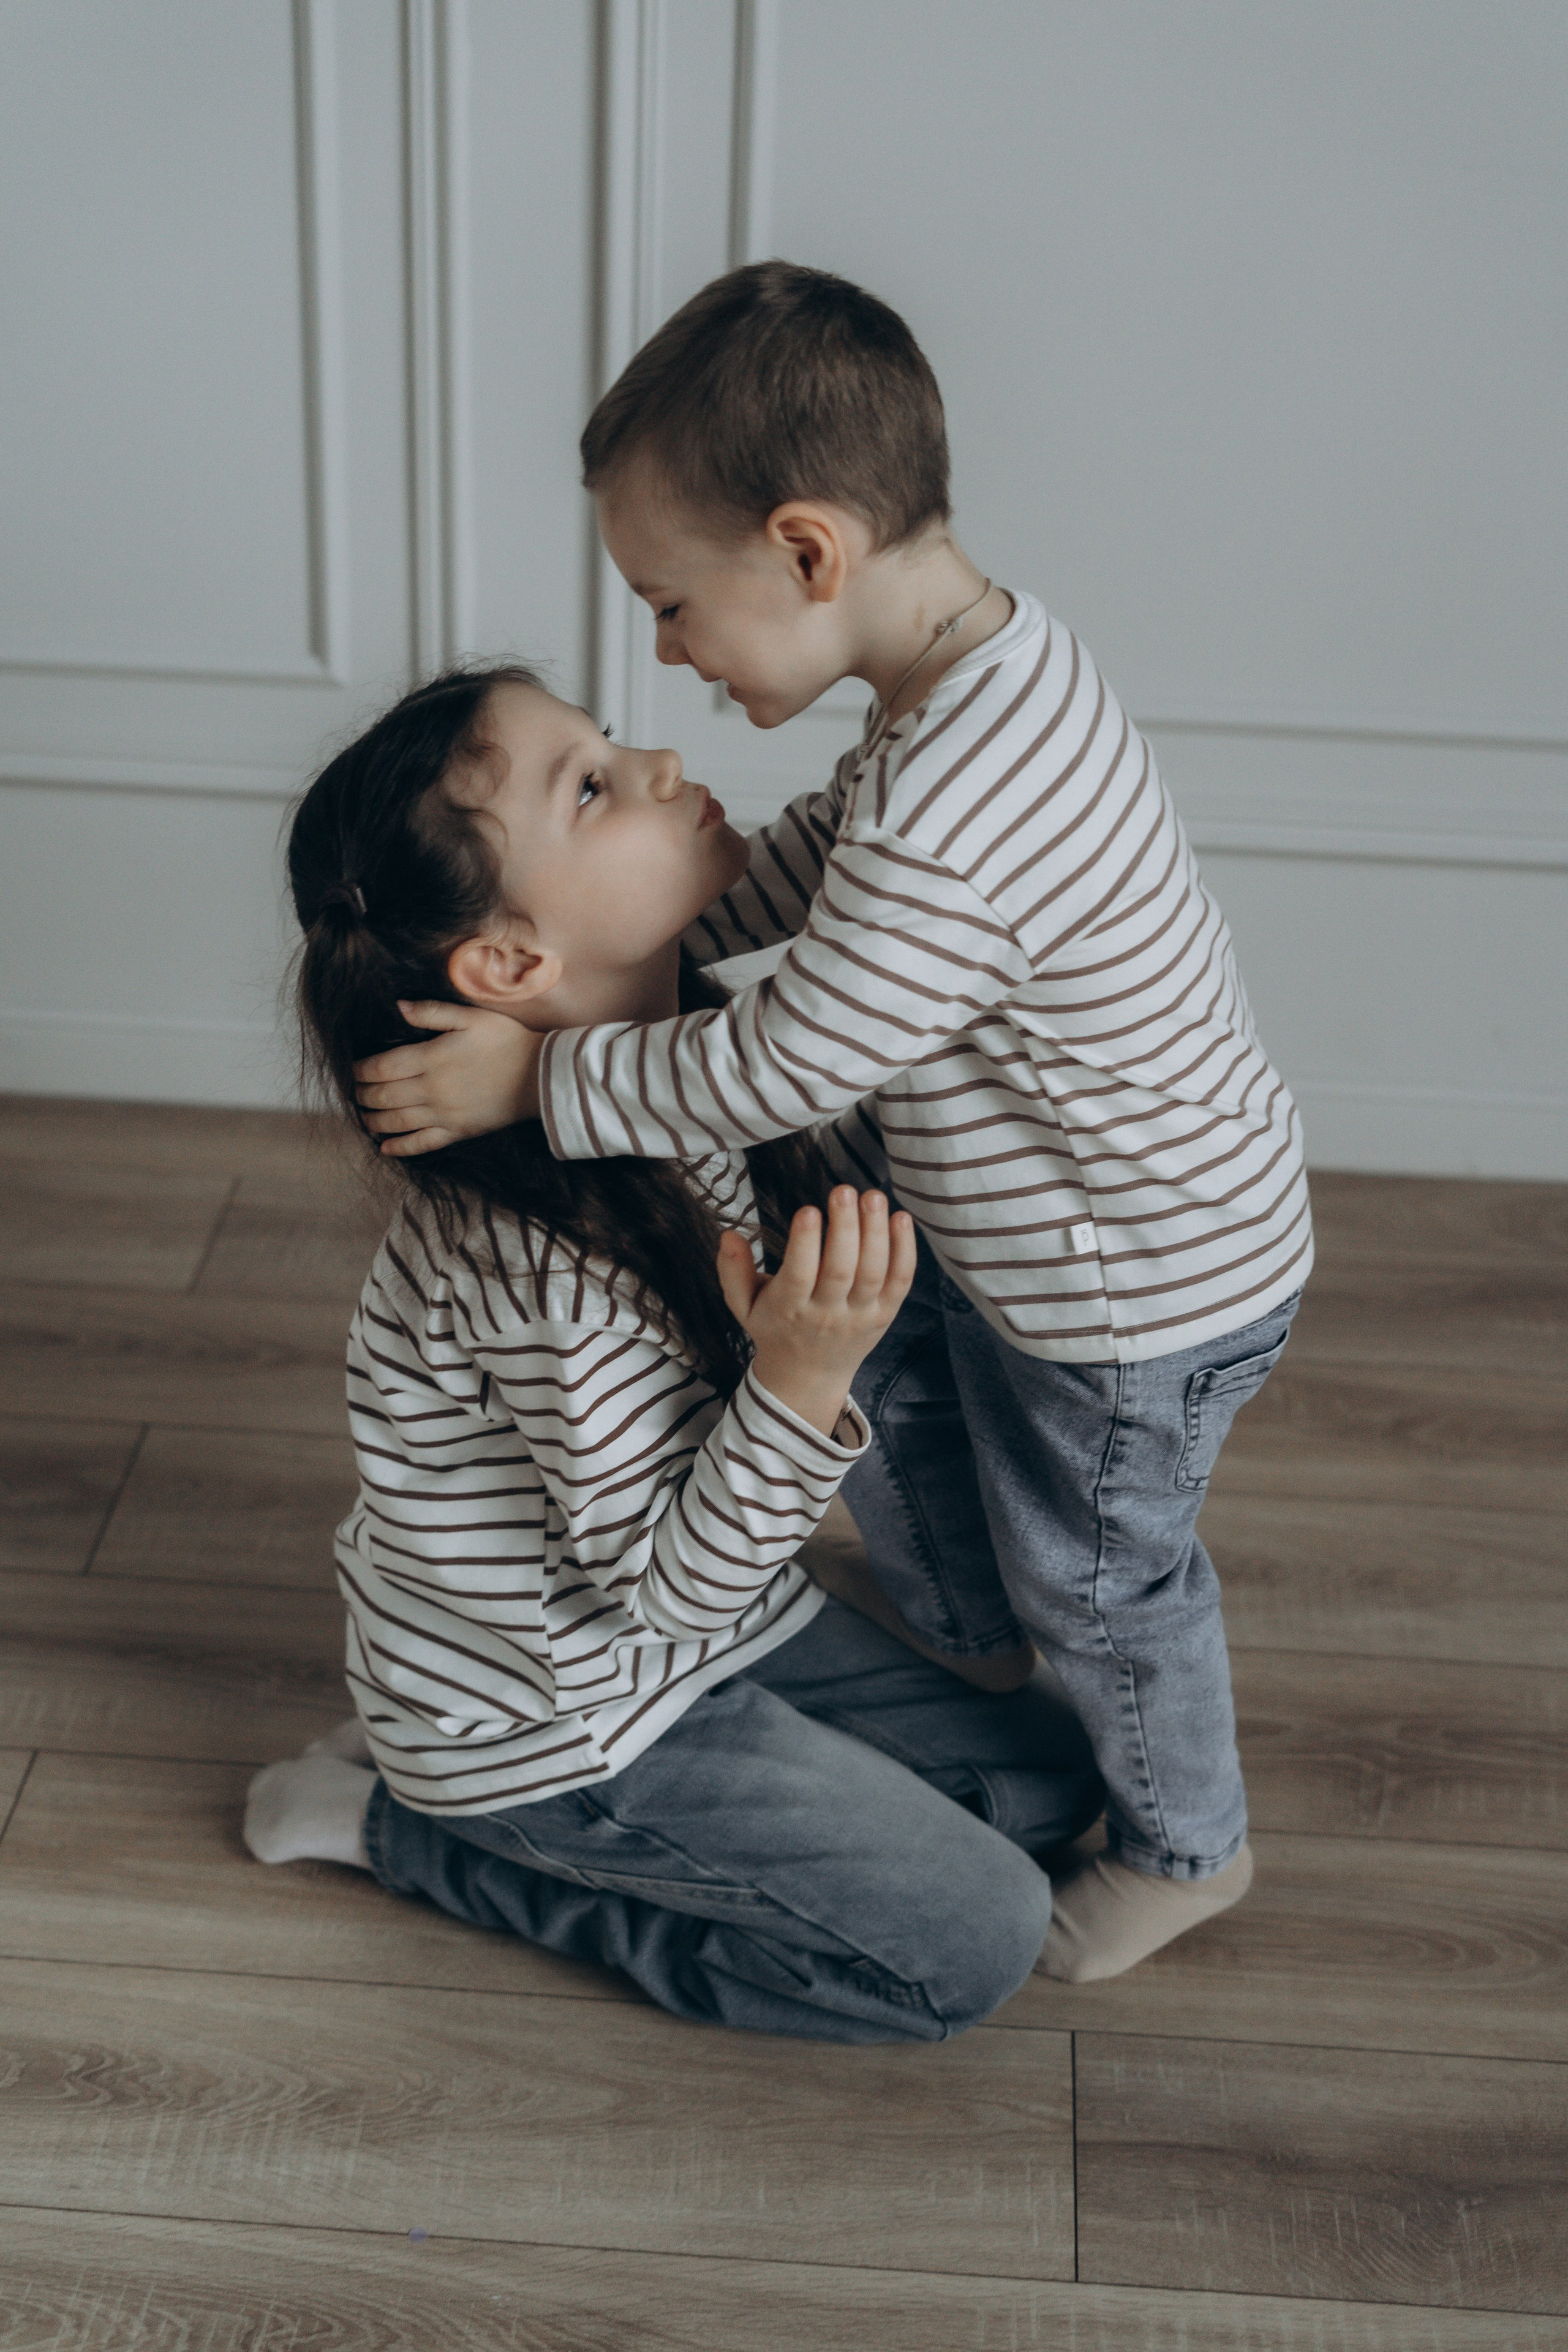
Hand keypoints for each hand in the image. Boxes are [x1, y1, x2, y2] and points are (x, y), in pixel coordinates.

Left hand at [353, 1002, 541, 1156]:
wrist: (540, 1076)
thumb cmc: (506, 1041)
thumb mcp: (470, 1018)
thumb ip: (432, 1012)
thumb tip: (398, 1007)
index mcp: (430, 1059)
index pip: (382, 1067)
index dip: (361, 1070)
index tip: (353, 1069)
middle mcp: (431, 1089)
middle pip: (383, 1095)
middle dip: (362, 1094)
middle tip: (353, 1092)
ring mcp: (443, 1114)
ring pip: (396, 1122)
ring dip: (372, 1121)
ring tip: (362, 1117)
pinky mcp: (457, 1131)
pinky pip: (422, 1144)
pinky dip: (400, 1148)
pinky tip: (385, 1148)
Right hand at [717, 1187, 915, 1437]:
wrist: (808, 1377)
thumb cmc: (775, 1329)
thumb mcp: (743, 1307)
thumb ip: (732, 1271)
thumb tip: (728, 1235)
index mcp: (788, 1310)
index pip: (799, 1276)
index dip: (805, 1243)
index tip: (808, 1210)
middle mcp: (827, 1314)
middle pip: (841, 1270)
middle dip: (845, 1228)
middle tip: (844, 1191)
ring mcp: (859, 1315)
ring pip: (873, 1273)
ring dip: (877, 1233)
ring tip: (873, 1196)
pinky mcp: (885, 1314)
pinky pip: (900, 1281)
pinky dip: (905, 1250)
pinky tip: (901, 1217)